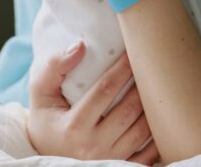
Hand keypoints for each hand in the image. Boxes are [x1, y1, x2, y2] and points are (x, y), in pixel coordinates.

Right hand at [26, 41, 159, 162]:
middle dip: (143, 85)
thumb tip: (80, 46)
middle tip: (153, 64)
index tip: (134, 50)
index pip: (105, 90)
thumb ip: (54, 67)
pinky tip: (160, 115)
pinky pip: (149, 154)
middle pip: (129, 110)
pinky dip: (158, 135)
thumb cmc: (47, 117)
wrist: (45, 154)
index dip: (123, 68)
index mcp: (73, 127)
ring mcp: (109, 160)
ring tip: (158, 86)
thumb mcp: (40, 92)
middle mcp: (92, 147)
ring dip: (153, 107)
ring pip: (143, 131)